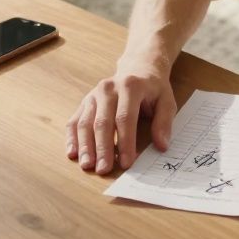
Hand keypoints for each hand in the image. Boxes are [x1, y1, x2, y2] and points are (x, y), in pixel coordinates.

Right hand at [66, 55, 175, 174]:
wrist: (137, 68)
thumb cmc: (153, 89)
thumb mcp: (166, 101)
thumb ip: (164, 122)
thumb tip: (161, 146)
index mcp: (130, 87)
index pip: (125, 118)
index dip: (125, 142)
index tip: (126, 163)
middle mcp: (108, 89)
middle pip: (102, 122)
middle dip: (102, 148)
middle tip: (103, 169)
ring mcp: (94, 95)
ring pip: (85, 122)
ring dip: (85, 146)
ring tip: (87, 166)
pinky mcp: (85, 102)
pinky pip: (75, 120)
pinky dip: (72, 138)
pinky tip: (73, 153)